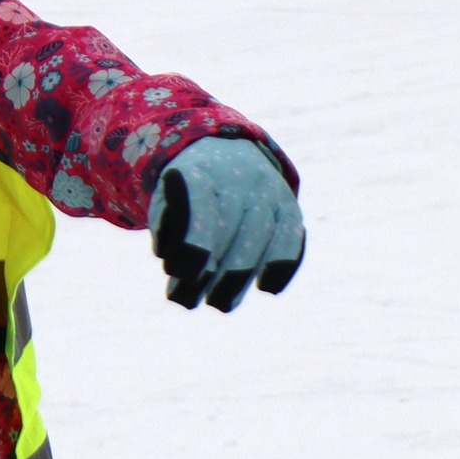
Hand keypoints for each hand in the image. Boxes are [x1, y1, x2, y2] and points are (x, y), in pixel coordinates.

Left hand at [149, 137, 304, 311]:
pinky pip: (292, 234)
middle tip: (189, 300)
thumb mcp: (167, 203)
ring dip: (240, 275)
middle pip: (232, 224)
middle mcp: (238, 177)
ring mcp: (268, 190)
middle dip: (210, 267)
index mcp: (200, 171)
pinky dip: (284, 263)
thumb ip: (168, 232)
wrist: (226, 155)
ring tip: (219, 304)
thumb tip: (180, 271)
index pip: (200, 201)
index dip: (194, 237)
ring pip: (261, 233)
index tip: (182, 273)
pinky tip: (267, 287)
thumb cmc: (187, 193)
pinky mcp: (288, 206)